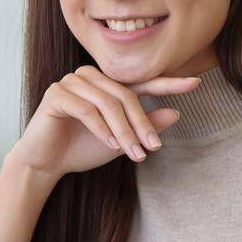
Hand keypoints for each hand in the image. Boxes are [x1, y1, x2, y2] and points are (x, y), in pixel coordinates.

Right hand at [7, 65, 200, 179]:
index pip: (140, 83)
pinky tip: (109, 144)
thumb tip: (176, 114)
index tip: (195, 83)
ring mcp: (71, 82)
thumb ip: (144, 127)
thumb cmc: (80, 149)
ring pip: (108, 103)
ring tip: (132, 153)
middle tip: (153, 148)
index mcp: (106, 85)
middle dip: (141, 124)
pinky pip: (86, 109)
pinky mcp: (56, 94)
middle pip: (125, 95)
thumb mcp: (120, 141)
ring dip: (123, 130)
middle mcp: (89, 77)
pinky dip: (101, 128)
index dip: (168, 84)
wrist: (45, 164)